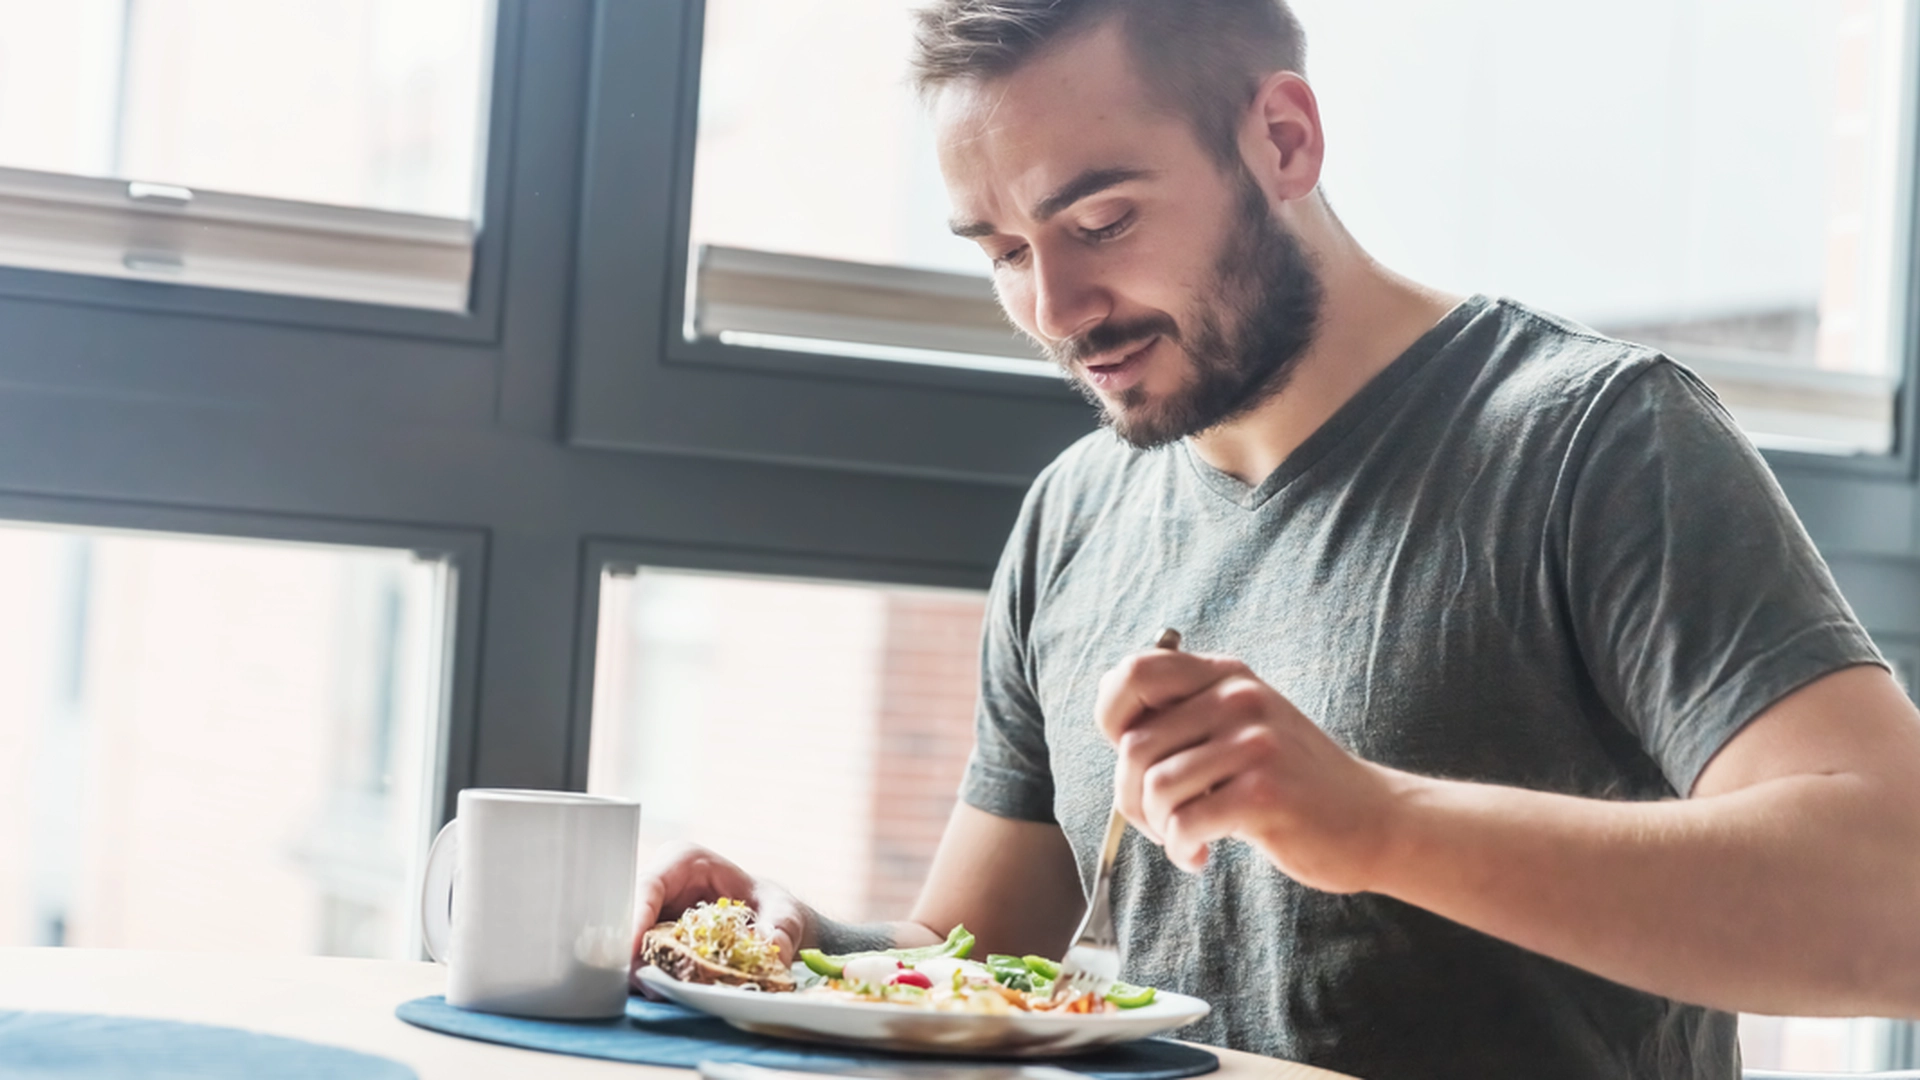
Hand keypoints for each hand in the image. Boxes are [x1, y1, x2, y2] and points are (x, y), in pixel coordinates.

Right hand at [628, 843, 807, 990]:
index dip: (636, 916)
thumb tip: (774, 951)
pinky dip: (652, 977)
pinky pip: (642, 960)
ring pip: (630, 943)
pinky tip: (667, 993)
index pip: (648, 885)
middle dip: (634, 952)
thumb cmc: (771, 906)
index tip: (634, 946)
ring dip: (640, 969)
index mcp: (683, 861)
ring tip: (661, 992)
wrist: (770, 922)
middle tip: (649, 983)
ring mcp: (653, 915)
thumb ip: (781, 929)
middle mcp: (661, 886)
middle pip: (630, 917)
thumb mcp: (784, 913)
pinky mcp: (653, 942)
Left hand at [1095, 647, 1401, 890]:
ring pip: (1154, 787)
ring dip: (1157, 828)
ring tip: (1184, 838)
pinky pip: (1184, 823)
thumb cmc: (1293, 781)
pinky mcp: (1264, 793)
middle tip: (1158, 822)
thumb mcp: (1244, 726)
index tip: (1131, 757)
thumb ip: (1189, 714)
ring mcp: (1254, 743)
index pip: (1135, 672)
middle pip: (1135, 746)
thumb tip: (1114, 724)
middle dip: (1131, 797)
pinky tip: (1199, 855)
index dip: (1112, 717)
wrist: (1374, 819)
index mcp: (1226, 676)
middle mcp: (1239, 698)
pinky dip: (1180, 849)